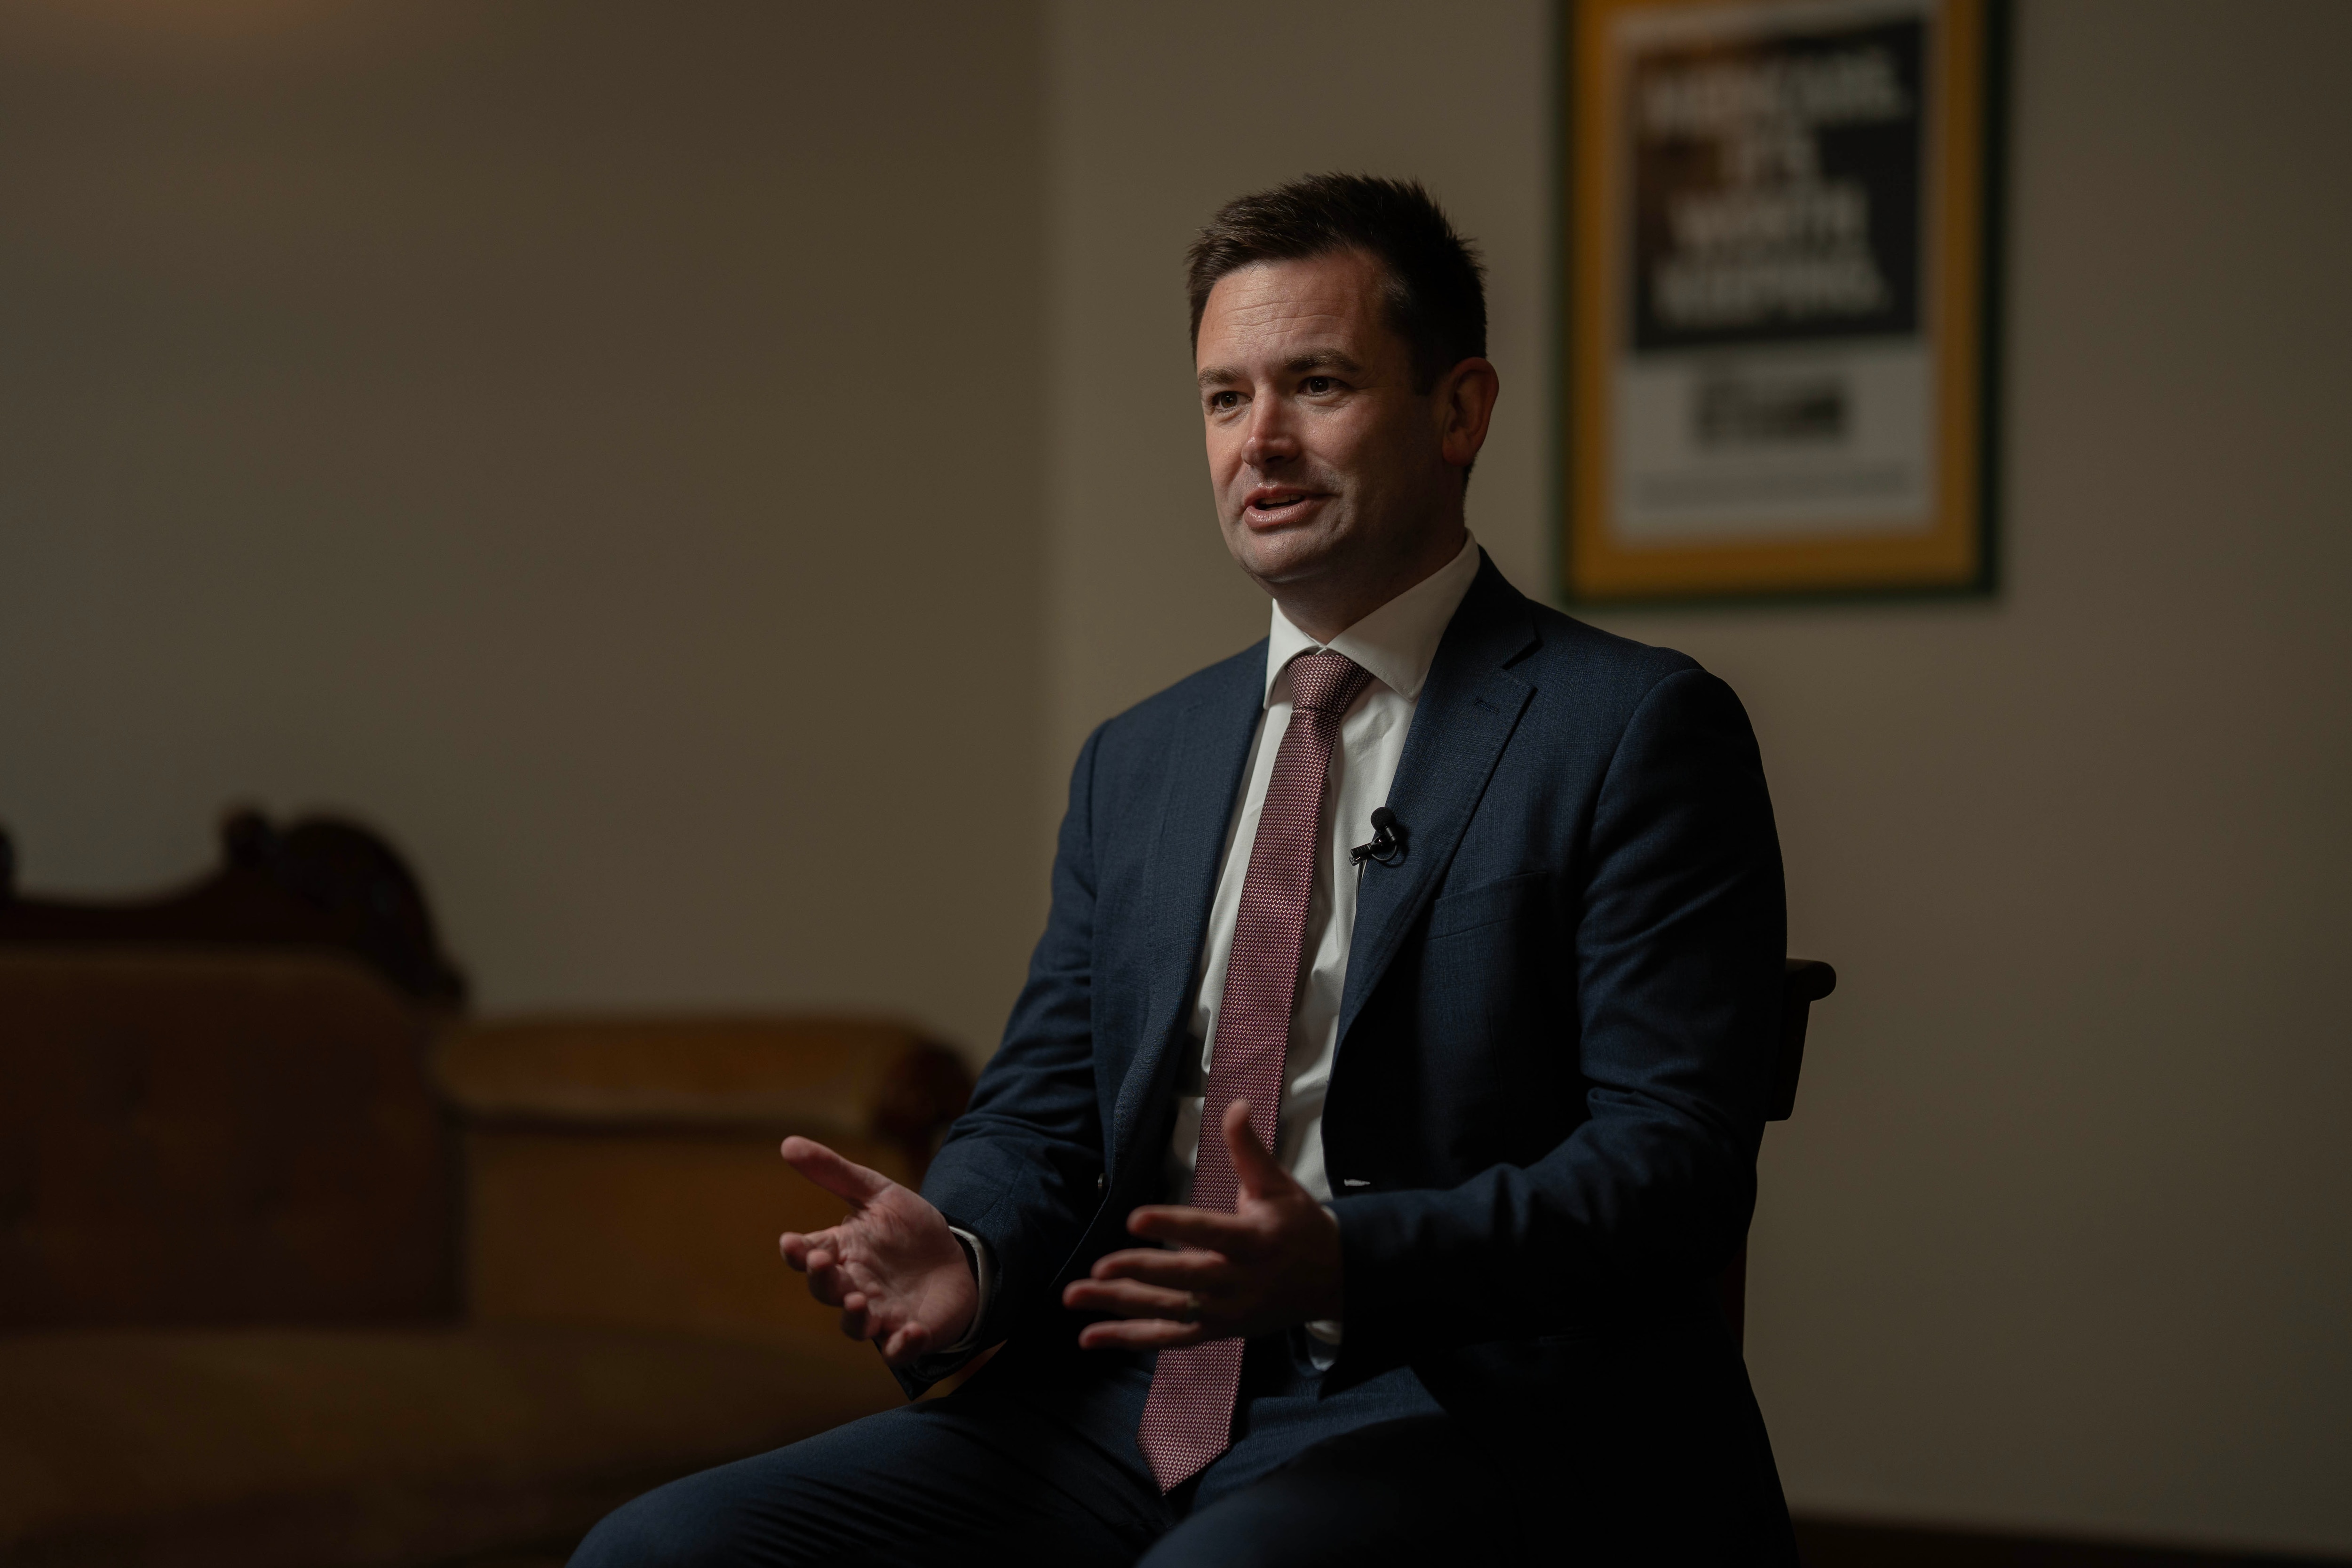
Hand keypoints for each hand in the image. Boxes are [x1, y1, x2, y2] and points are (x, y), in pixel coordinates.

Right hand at [777, 1137, 976, 1365]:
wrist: (958, 1261)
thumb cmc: (910, 1230)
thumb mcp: (878, 1193)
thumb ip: (835, 1172)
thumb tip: (786, 1142)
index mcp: (842, 1252)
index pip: (808, 1254)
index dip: (796, 1252)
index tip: (790, 1242)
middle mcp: (854, 1286)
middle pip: (826, 1290)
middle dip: (821, 1280)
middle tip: (822, 1263)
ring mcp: (880, 1314)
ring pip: (855, 1326)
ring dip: (854, 1317)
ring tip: (858, 1302)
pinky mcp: (908, 1334)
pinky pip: (898, 1349)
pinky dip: (901, 1346)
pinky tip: (910, 1331)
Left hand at [1061, 1098, 1342, 1349]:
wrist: (1331, 1280)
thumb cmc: (1298, 1226)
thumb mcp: (1279, 1184)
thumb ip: (1249, 1149)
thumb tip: (1235, 1104)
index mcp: (1255, 1241)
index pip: (1209, 1232)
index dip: (1172, 1225)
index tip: (1134, 1218)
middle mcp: (1240, 1281)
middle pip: (1184, 1278)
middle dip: (1139, 1272)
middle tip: (1099, 1266)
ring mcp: (1226, 1312)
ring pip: (1168, 1311)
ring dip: (1120, 1306)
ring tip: (1075, 1296)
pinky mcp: (1217, 1331)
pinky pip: (1169, 1338)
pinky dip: (1130, 1339)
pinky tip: (1089, 1336)